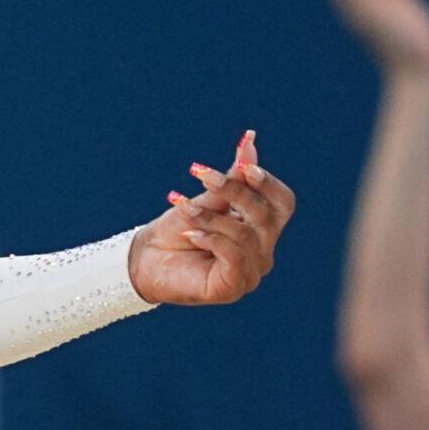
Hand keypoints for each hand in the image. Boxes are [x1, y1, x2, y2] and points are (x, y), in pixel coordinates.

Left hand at [130, 131, 296, 306]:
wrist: (145, 261)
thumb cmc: (176, 230)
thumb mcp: (207, 199)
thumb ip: (233, 177)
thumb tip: (249, 140)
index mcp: (262, 230)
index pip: (283, 203)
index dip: (268, 183)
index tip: (244, 166)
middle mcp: (262, 253)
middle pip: (267, 216)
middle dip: (236, 192)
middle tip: (202, 175)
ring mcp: (250, 273)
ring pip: (245, 235)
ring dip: (212, 216)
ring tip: (184, 207)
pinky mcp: (232, 289)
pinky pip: (234, 258)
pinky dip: (211, 239)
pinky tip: (191, 233)